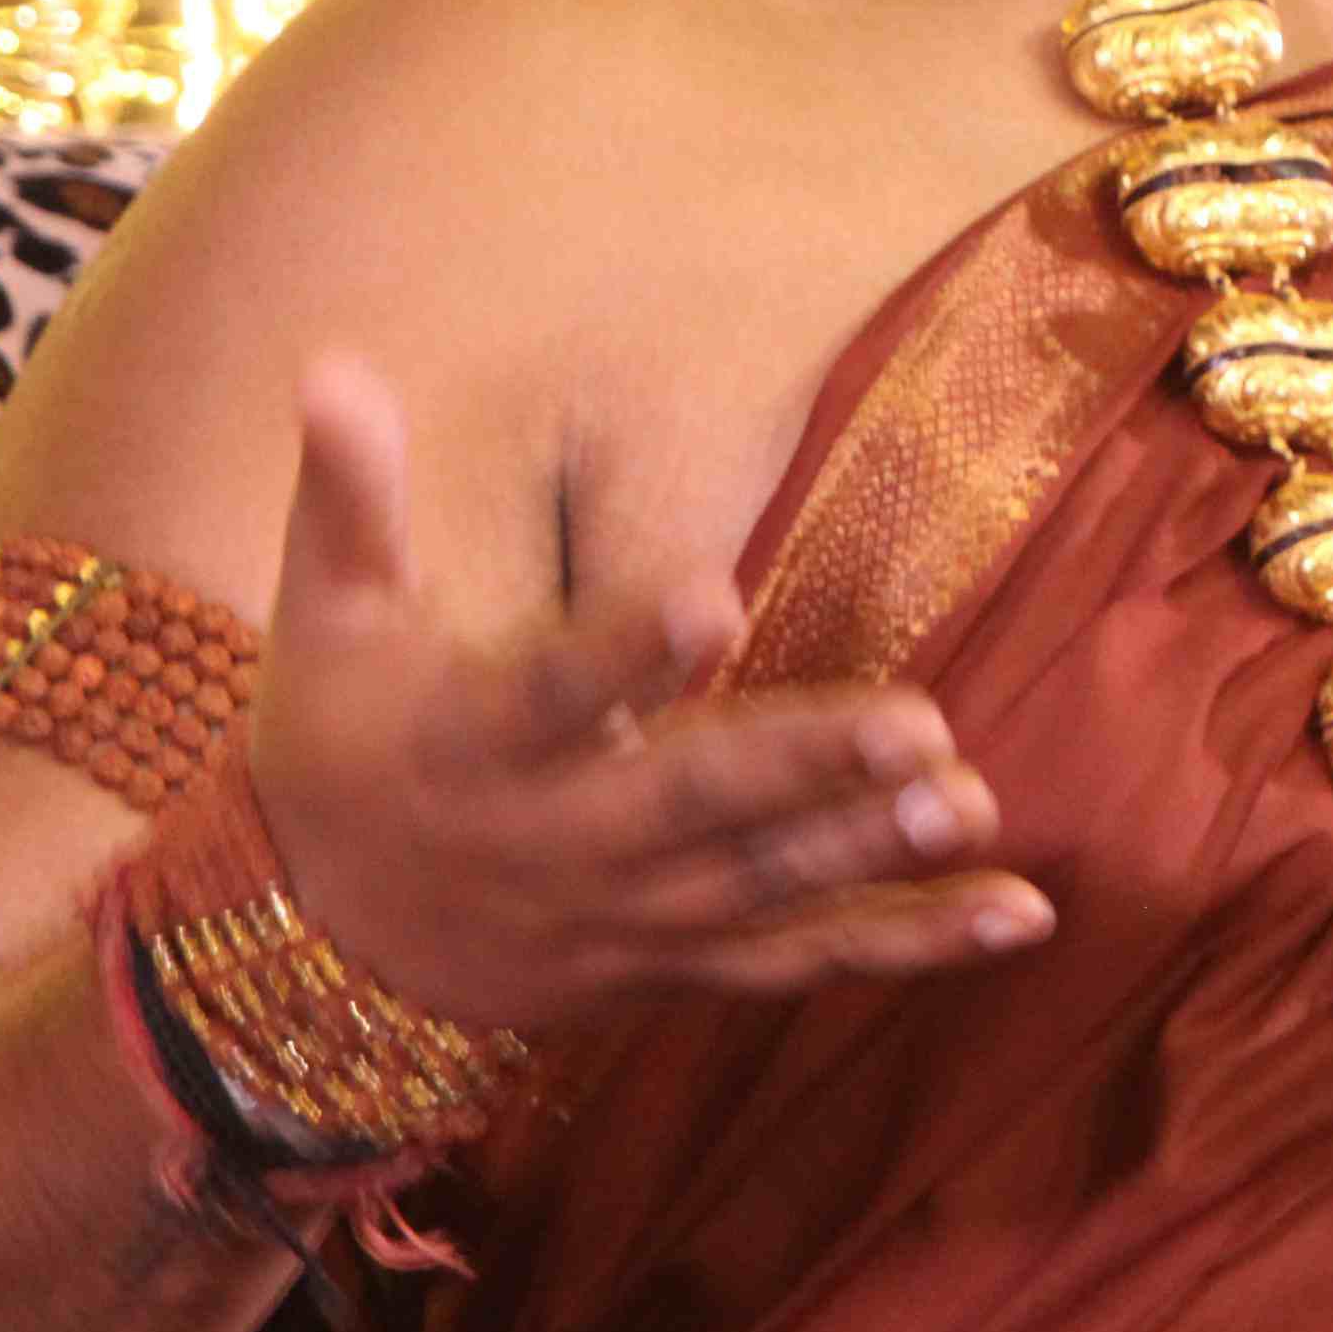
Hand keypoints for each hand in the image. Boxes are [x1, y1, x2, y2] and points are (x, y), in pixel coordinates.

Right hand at [237, 356, 1056, 1031]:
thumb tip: (333, 364)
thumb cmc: (336, 753)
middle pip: (691, 803)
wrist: (314, 951)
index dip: (627, 649)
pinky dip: (908, 945)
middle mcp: (555, 842)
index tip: (715, 592)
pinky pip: (799, 963)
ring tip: (973, 802)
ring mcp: (625, 916)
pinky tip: (1017, 914)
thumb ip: (347, 499)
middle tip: (918, 724)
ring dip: (872, 855)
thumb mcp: (322, 625)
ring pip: (759, 891)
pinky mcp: (676, 967)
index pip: (552, 693)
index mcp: (468, 746)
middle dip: (803, 768)